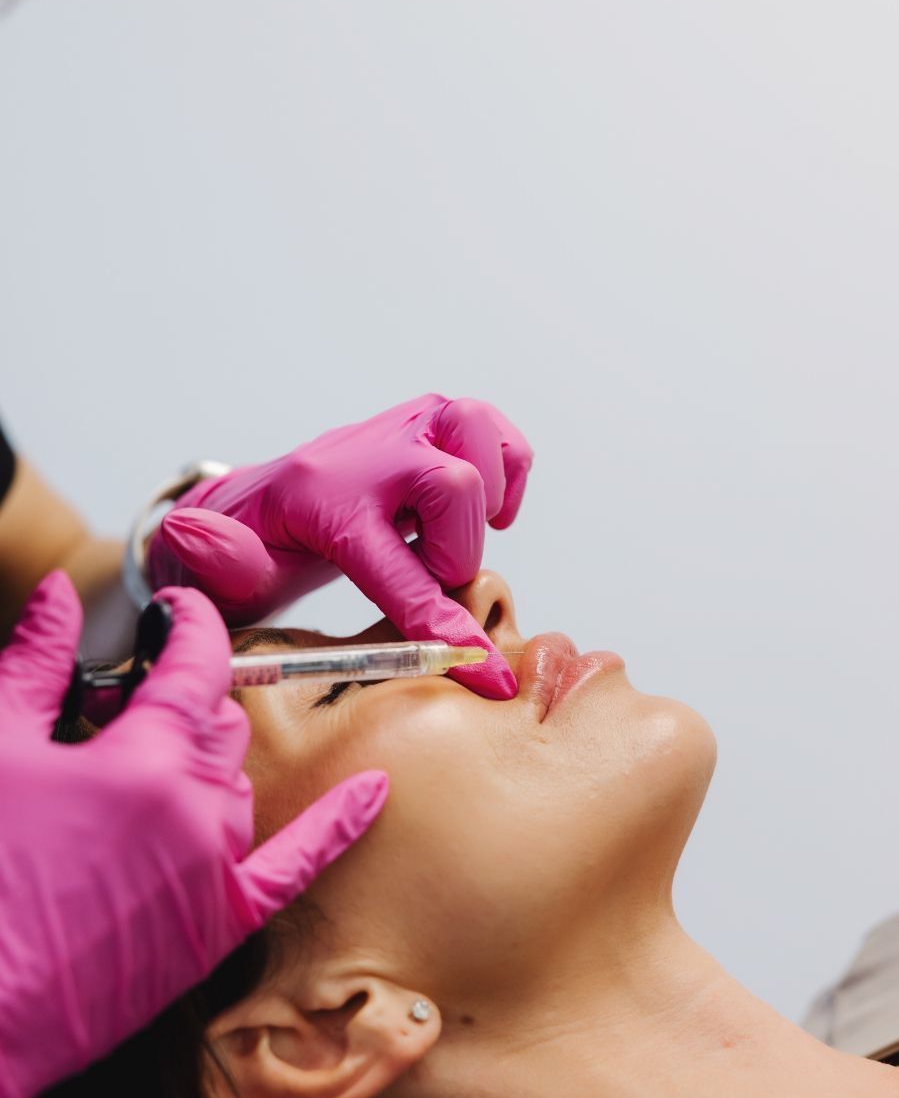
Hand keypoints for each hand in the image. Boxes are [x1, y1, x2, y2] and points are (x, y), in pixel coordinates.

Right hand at [0, 574, 386, 1097]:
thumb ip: (38, 661)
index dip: (190, 623)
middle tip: (122, 707)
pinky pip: (296, 864)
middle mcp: (198, 809)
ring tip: (144, 766)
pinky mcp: (219, 927)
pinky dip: (335, 824)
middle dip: (181, 700)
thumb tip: (64, 593)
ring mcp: (217, 871)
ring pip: (239, 782)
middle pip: (220, 721)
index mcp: (147, 759)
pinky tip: (373, 791)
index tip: (179, 610)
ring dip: (204, 761)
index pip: (196, 662)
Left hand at [147, 395, 531, 698]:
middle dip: (459, 552)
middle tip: (433, 583)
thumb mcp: (219, 574)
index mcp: (317, 498)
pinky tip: (482, 517)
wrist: (256, 510)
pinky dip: (508, 472)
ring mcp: (401, 432)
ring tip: (463, 540)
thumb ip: (216, 560)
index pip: (387, 559)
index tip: (477, 670)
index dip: (434, 619)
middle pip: (452, 484)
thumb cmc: (247, 554)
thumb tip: (191, 533)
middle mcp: (366, 453)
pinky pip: (495, 434)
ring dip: (490, 494)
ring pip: (477, 431)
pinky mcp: (429, 428)